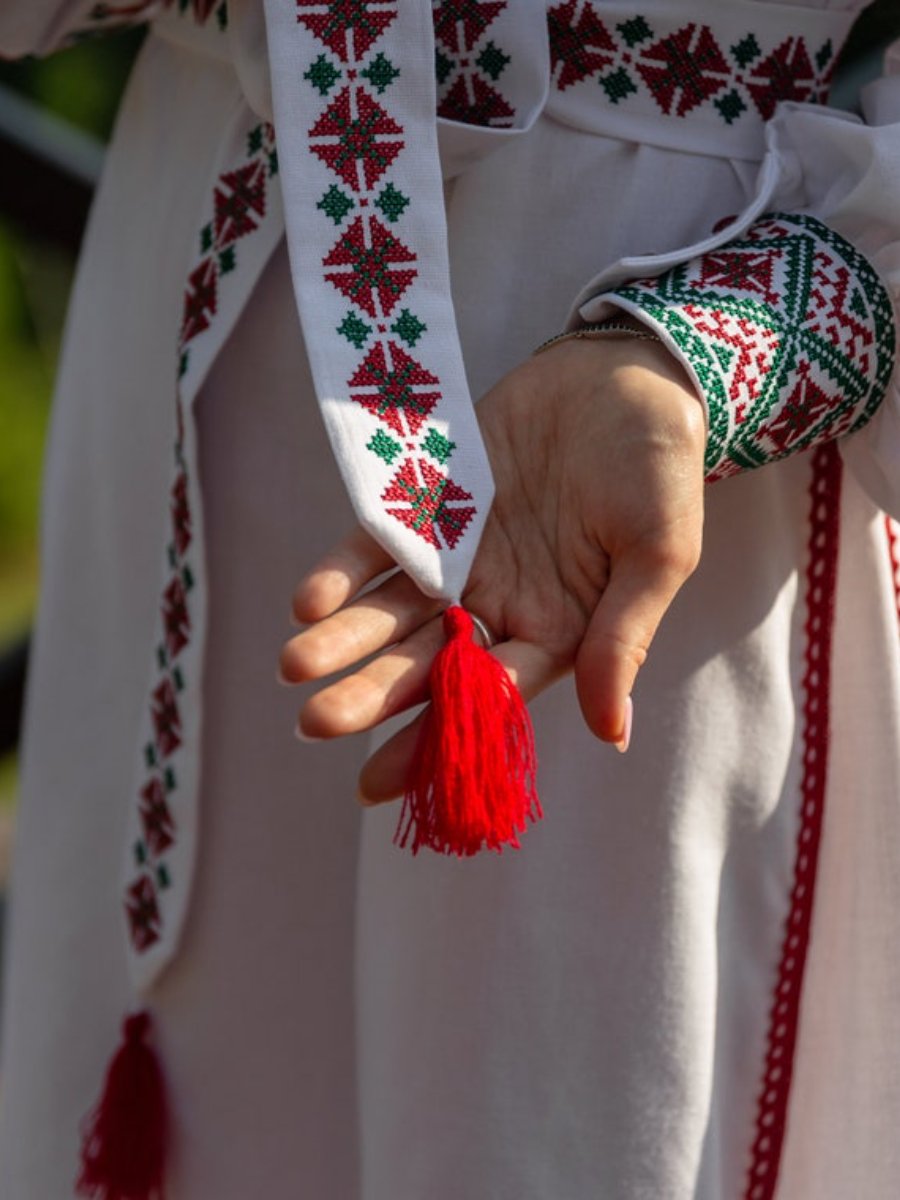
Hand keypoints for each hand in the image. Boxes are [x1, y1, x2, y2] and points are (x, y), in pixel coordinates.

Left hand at [279, 336, 706, 802]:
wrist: (623, 376)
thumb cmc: (659, 469)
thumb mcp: (658, 554)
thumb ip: (623, 637)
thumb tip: (611, 733)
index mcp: (555, 631)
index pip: (488, 700)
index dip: (434, 741)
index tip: (374, 782)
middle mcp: (497, 605)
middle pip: (427, 663)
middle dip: (372, 693)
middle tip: (316, 722)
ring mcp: (458, 557)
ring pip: (391, 611)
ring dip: (343, 639)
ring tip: (293, 665)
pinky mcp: (429, 504)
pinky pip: (380, 543)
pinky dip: (345, 570)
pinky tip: (309, 599)